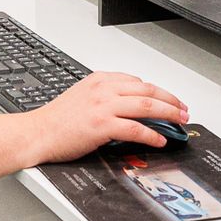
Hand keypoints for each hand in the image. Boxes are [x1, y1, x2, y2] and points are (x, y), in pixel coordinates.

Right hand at [28, 72, 187, 162]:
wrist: (37, 133)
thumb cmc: (57, 120)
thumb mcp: (83, 96)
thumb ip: (107, 96)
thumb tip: (131, 105)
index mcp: (100, 80)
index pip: (138, 82)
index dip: (159, 92)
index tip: (169, 100)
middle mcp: (104, 89)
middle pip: (147, 90)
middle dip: (170, 100)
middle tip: (183, 110)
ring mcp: (103, 106)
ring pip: (146, 106)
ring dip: (168, 114)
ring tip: (179, 122)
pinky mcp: (102, 126)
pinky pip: (135, 129)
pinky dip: (152, 134)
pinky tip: (160, 140)